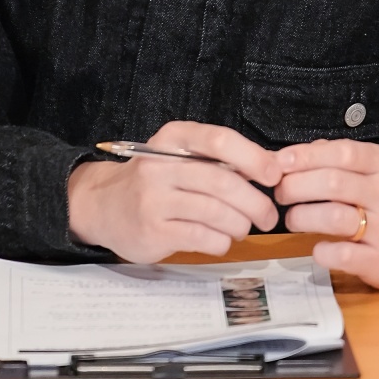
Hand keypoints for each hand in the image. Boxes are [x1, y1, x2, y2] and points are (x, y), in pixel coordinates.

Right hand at [68, 122, 281, 262]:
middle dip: (255, 201)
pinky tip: (221, 239)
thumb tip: (272, 166)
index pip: (219, 140)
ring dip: (240, 224)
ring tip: (243, 227)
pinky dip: (221, 241)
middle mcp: (160, 164)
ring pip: (215, 211)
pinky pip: (202, 237)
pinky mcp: (153, 230)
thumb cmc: (154, 181)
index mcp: (174, 138)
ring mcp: (154, 198)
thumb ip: (219, 159)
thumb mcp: (180, 156)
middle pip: (222, 180)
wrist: (103, 205)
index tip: (274, 175)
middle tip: (268, 215)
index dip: (253, 158)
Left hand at [273, 138, 378, 288]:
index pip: (341, 152)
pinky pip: (342, 255)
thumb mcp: (371, 169)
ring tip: (292, 219)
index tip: (279, 161)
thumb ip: (333, 157)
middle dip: (295, 186)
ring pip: (334, 217)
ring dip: (302, 217)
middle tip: (279, 193)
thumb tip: (289, 155)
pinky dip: (320, 251)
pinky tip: (316, 247)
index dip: (305, 156)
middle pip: (332, 183)